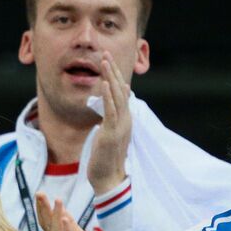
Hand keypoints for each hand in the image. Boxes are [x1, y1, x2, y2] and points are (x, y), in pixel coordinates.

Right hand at [36, 193, 123, 230]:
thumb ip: (72, 228)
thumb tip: (62, 211)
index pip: (49, 224)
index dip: (44, 209)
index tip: (40, 194)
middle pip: (49, 227)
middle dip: (44, 210)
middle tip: (39, 193)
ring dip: (56, 217)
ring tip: (57, 200)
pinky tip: (65, 218)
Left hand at [86, 54, 131, 195]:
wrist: (109, 178)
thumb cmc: (106, 158)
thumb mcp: (109, 133)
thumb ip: (110, 119)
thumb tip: (108, 109)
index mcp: (125, 120)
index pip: (122, 93)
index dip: (115, 75)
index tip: (109, 60)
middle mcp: (126, 120)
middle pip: (121, 89)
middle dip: (113, 70)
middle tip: (105, 52)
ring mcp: (120, 126)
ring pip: (117, 96)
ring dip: (111, 76)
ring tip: (105, 60)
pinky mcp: (112, 133)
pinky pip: (111, 111)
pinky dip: (109, 96)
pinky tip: (106, 83)